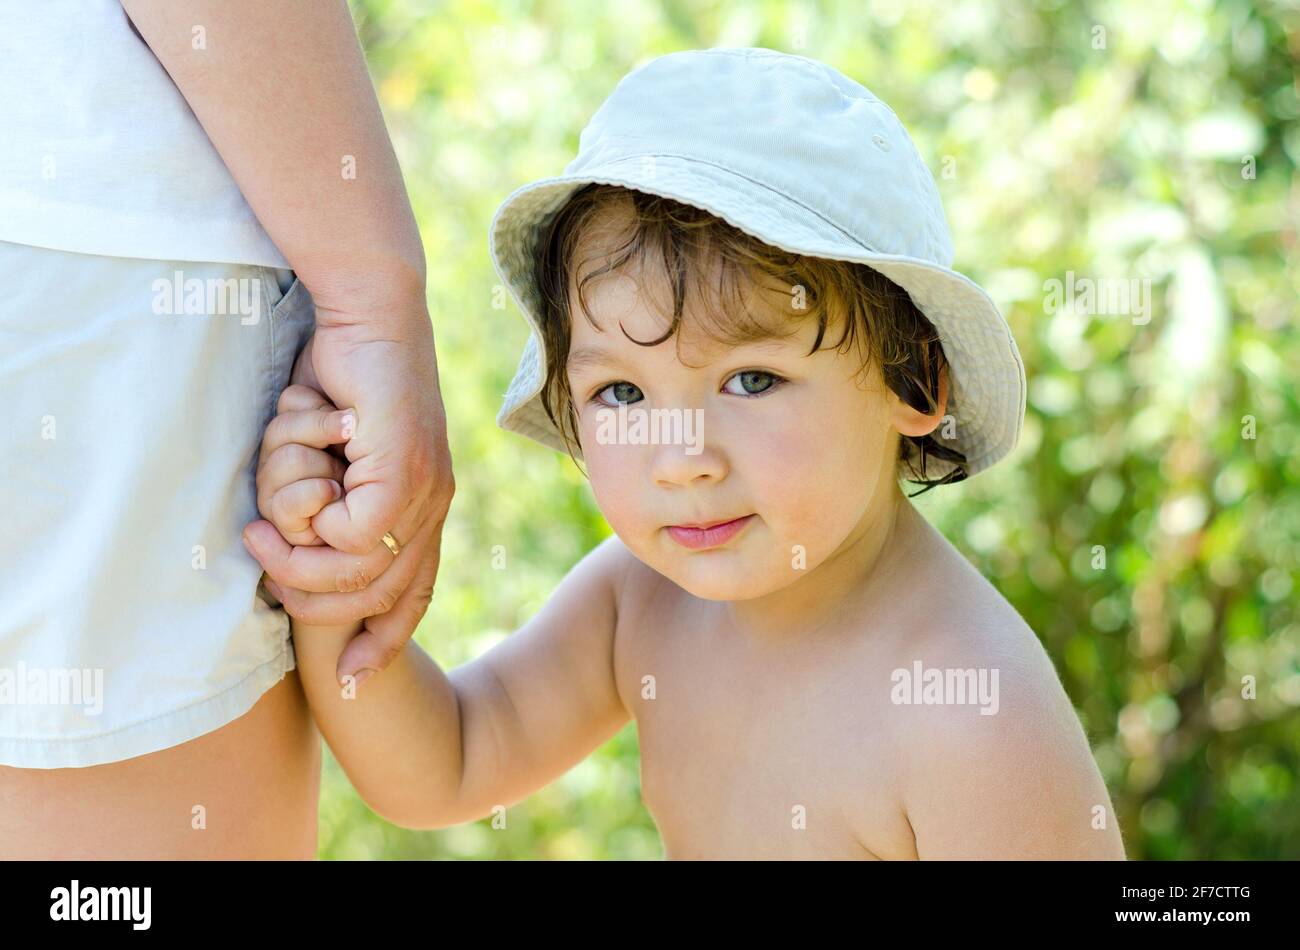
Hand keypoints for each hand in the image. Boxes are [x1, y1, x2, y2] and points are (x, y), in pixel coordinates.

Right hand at [243, 296, 453, 683]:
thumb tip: (308, 546)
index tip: (353, 681)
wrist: (368, 317)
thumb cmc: (341, 381)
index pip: (416, 591)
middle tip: (267, 570)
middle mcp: (435, 503)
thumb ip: (331, 500)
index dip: (386, 639)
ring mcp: (426, 488)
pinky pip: (352, 534)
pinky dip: (311, 523)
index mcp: (426, 504)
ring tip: (263, 534)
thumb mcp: (334, 454)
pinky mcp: (402, 470)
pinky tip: (287, 499)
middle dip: (316, 600)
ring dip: (303, 562)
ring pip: (365, 571)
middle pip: (386, 595)